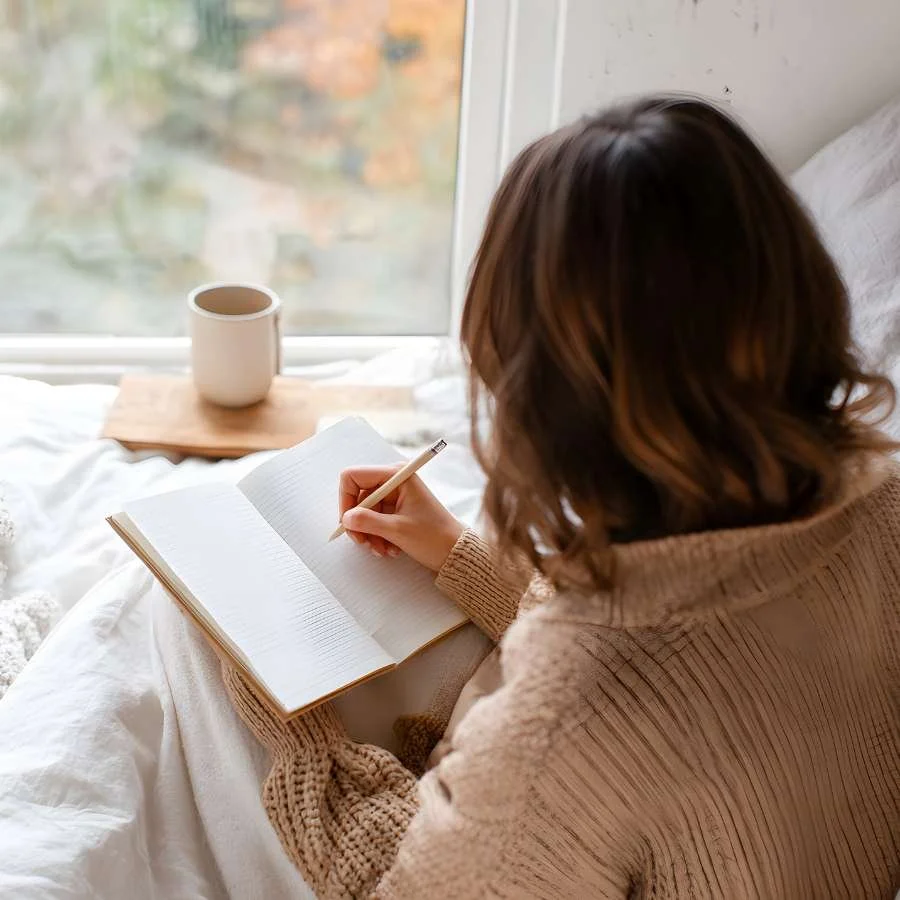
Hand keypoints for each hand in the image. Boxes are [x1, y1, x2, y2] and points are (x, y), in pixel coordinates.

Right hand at [339, 465, 464, 571]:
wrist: (455, 552)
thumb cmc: (434, 537)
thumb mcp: (397, 530)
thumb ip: (367, 521)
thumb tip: (345, 518)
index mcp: (397, 476)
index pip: (354, 476)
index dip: (346, 499)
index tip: (347, 522)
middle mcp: (394, 481)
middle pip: (358, 497)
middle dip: (359, 523)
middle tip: (364, 543)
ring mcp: (396, 496)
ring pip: (365, 512)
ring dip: (369, 534)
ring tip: (382, 551)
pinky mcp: (397, 510)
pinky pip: (375, 521)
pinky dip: (377, 536)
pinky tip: (389, 549)